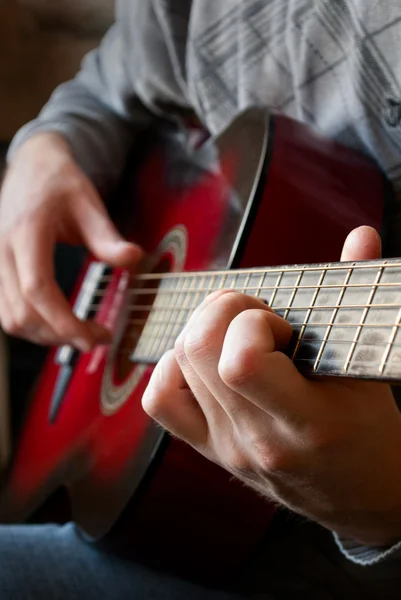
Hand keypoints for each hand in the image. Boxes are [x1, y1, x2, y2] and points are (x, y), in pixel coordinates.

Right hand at [0, 133, 141, 350]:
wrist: (32, 167)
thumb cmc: (60, 182)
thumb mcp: (89, 203)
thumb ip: (108, 236)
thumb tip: (134, 258)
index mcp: (26, 231)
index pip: (37, 288)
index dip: (62, 321)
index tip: (92, 338)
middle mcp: (3, 251)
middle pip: (23, 312)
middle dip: (61, 335)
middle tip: (98, 338)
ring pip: (11, 318)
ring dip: (46, 336)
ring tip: (82, 334)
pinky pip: (7, 311)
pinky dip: (33, 327)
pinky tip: (60, 325)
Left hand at [143, 226, 400, 546]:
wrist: (362, 496)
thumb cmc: (370, 434)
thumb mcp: (369, 370)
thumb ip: (356, 300)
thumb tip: (361, 237)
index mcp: (306, 421)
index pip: (241, 361)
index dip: (253, 323)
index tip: (280, 326)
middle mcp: (256, 438)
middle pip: (197, 350)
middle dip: (223, 311)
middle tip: (255, 318)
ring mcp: (226, 447)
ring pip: (176, 365)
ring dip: (201, 332)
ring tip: (236, 337)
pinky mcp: (209, 450)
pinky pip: (161, 400)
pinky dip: (174, 367)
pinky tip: (206, 363)